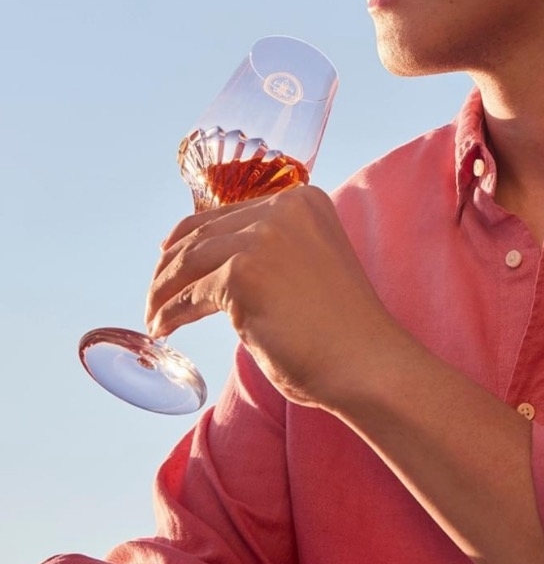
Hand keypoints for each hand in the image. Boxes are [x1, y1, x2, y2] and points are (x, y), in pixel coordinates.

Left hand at [146, 185, 399, 405]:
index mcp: (304, 201)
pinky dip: (171, 314)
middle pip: (203, 231)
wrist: (367, 363)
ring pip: (190, 260)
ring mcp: (263, 238)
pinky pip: (191, 295)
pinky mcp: (244, 273)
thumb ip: (274, 252)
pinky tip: (164, 329)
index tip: (167, 254)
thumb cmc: (342, 331)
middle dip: (171, 265)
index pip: (229, 213)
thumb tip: (212, 263)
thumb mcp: (311, 268)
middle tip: (155, 293)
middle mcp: (284, 209)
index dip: (191, 234)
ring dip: (163, 290)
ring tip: (154, 316)